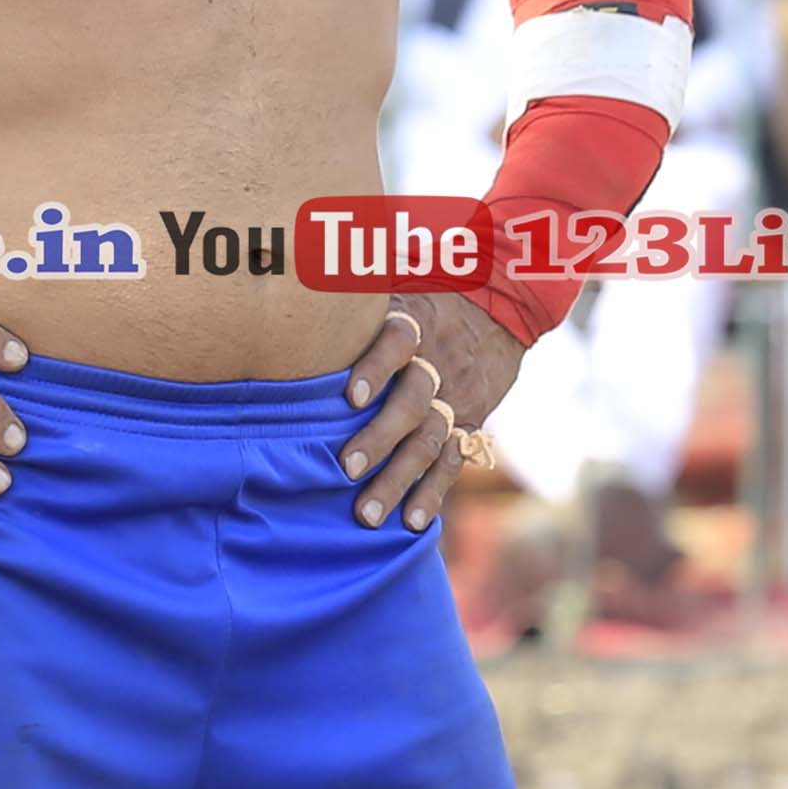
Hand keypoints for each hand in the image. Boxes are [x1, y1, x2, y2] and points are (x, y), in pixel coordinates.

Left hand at [338, 295, 524, 532]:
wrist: (496, 304)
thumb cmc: (417, 293)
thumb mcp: (388, 279)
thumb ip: (345, 282)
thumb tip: (291, 265)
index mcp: (413, 323)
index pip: (399, 341)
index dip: (376, 366)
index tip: (350, 396)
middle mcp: (434, 363)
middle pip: (413, 401)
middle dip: (380, 437)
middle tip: (345, 467)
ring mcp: (452, 398)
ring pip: (429, 441)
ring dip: (399, 479)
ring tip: (366, 514)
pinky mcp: (465, 424)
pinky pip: (452, 462)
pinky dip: (433, 494)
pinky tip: (412, 523)